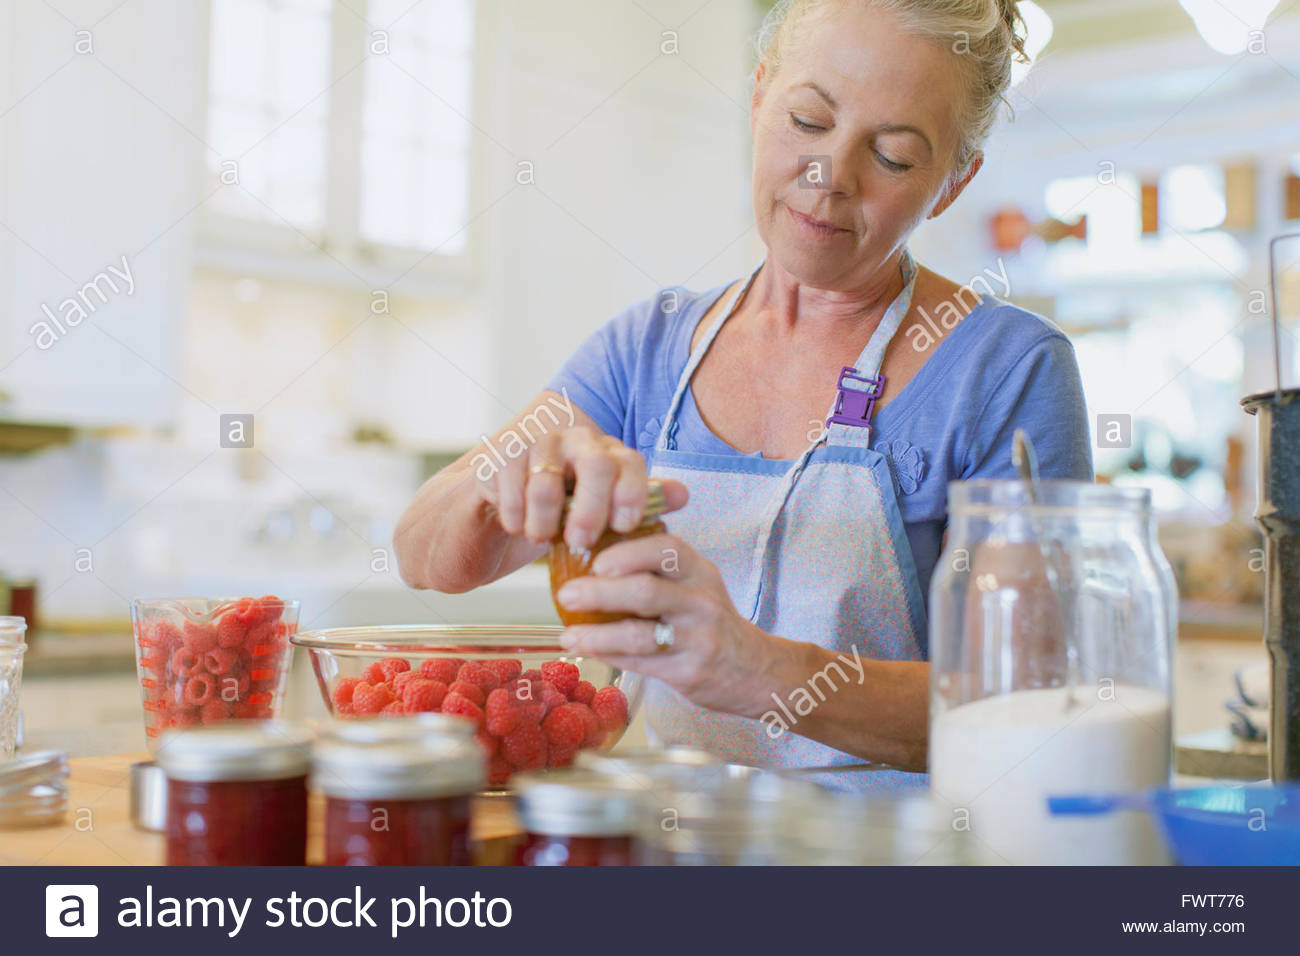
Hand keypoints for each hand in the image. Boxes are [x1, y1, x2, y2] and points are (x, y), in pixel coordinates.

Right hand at [476, 425, 687, 548]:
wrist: (490, 523)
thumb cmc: (553, 523)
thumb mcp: (598, 521)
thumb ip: (639, 506)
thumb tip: (682, 494)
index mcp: (606, 455)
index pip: (631, 463)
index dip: (633, 495)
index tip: (624, 527)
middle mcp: (574, 442)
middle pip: (596, 466)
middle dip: (592, 509)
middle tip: (581, 541)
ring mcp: (535, 445)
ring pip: (548, 480)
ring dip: (546, 519)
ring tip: (541, 537)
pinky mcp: (498, 457)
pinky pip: (511, 487)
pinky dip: (515, 516)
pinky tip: (515, 526)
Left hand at [554, 531, 774, 716]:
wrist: (753, 669)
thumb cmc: (709, 619)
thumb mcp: (695, 583)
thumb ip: (656, 567)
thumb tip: (590, 551)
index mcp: (698, 571)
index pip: (665, 550)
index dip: (628, 553)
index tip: (596, 560)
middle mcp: (701, 602)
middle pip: (646, 592)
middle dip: (600, 593)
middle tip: (567, 593)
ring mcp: (696, 639)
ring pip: (639, 635)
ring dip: (596, 634)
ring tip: (568, 635)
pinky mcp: (687, 672)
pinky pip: (639, 663)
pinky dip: (607, 656)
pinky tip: (586, 650)